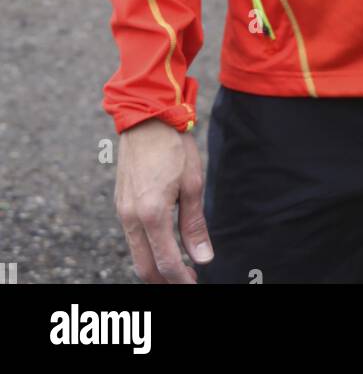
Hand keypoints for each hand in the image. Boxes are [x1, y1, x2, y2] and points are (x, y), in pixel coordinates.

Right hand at [115, 117, 213, 282]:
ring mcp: (121, 210)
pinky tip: (163, 244)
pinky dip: (146, 249)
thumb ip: (195, 224)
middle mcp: (131, 217)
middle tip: (187, 280)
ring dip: (154, 266)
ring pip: (135, 254)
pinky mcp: (119, 203)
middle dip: (165, 280)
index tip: (195, 283)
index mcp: (152, 213)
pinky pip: (131, 237)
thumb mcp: (193, 184)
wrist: (145, 117)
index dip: (182, 279)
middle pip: (144, 267)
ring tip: (179, 266)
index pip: (166, 261)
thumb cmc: (173, 146)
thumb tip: (203, 258)